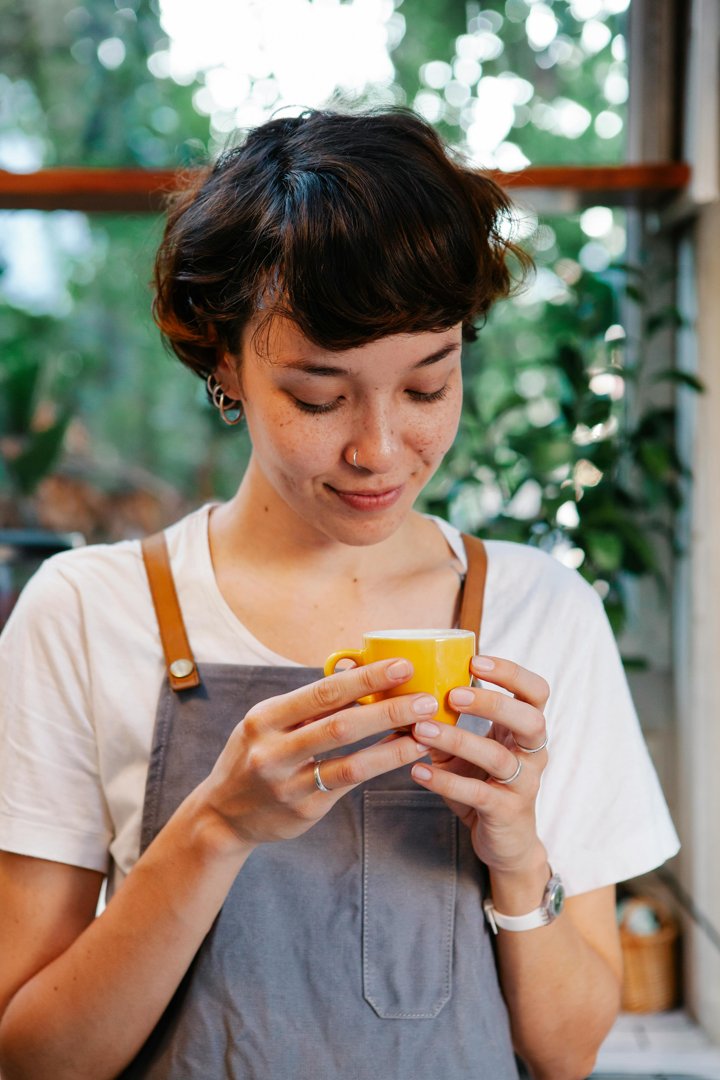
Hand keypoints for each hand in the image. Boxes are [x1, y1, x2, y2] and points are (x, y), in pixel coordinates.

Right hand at [199, 660, 432, 851]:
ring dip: (393, 744)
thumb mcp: (268, 722)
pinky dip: (380, 765)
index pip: (322, 691)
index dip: (365, 678)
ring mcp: (288, 783)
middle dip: (388, 709)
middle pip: (340, 724)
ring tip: (425, 731)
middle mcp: (273, 750)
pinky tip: (405, 754)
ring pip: (350, 761)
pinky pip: (350, 783)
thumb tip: (353, 666)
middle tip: (425, 699)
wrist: (222, 815)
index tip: (402, 665)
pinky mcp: (304, 809)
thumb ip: (308, 702)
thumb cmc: (256, 755)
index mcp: (265, 717)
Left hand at [410, 655, 549, 874]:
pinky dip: (446, 781)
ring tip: (422, 731)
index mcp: (526, 730)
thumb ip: (445, 723)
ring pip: (500, 758)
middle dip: (492, 703)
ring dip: (459, 740)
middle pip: (531, 720)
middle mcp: (533, 754)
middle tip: (452, 695)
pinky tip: (419, 770)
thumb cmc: (483, 783)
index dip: (511, 673)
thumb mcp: (465, 750)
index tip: (475, 661)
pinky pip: (479, 793)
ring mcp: (524, 784)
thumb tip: (401, 693)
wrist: (505, 842)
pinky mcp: (507, 812)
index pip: (536, 692)